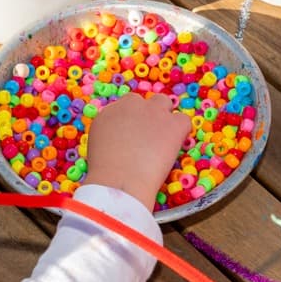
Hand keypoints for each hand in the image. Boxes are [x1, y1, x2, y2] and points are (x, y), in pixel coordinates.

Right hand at [82, 93, 190, 210]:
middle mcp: (132, 106)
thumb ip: (109, 137)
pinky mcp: (173, 124)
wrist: (120, 180)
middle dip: (148, 115)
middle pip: (144, 101)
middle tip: (149, 137)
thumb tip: (120, 142)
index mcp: (110, 112)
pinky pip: (183, 120)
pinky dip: (182, 131)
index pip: (125, 107)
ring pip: (164, 102)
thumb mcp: (97, 148)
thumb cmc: (105, 174)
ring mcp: (154, 112)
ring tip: (164, 139)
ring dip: (164, 117)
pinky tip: (175, 146)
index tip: (134, 135)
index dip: (132, 121)